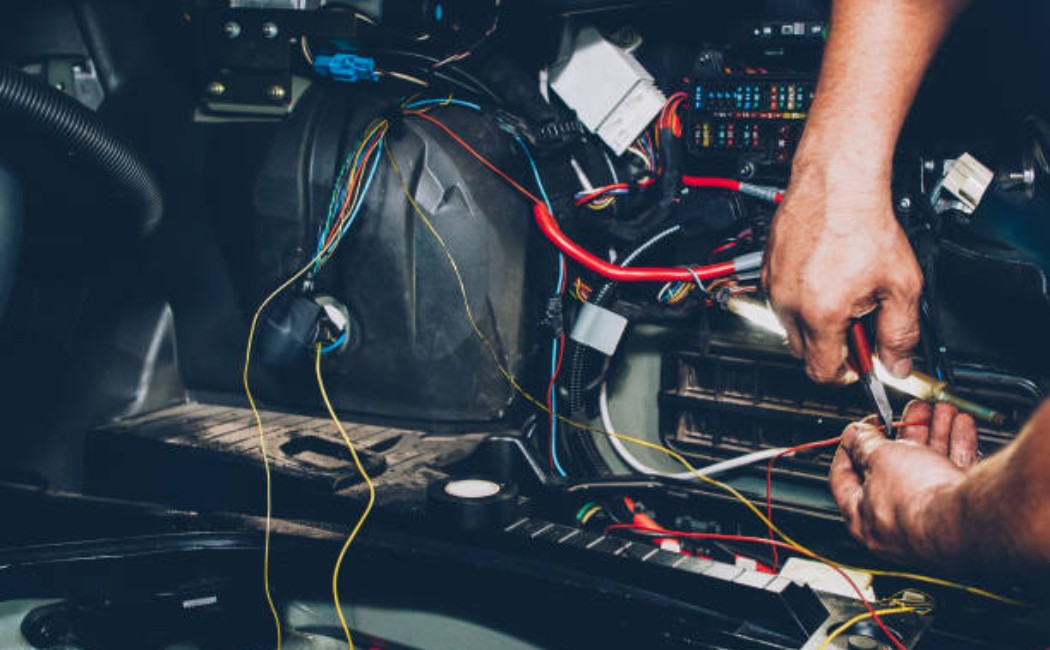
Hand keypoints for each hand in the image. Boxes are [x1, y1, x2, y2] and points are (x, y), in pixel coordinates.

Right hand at [762, 162, 922, 382]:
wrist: (837, 184)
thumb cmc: (864, 224)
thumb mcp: (902, 285)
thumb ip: (900, 333)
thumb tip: (897, 364)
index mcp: (821, 314)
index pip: (822, 371)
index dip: (846, 373)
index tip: (859, 363)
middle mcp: (789, 304)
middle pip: (804, 352)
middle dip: (831, 346)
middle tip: (858, 322)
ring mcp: (775, 285)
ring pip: (790, 325)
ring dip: (814, 321)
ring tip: (842, 291)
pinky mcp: (768, 269)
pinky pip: (781, 299)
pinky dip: (801, 298)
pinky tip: (824, 275)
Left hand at [829, 400, 977, 561]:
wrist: (970, 519)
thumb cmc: (917, 499)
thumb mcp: (879, 458)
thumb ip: (864, 444)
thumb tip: (854, 436)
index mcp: (864, 518)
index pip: (845, 479)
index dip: (850, 448)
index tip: (859, 430)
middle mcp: (896, 523)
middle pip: (894, 469)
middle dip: (905, 434)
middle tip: (910, 413)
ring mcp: (930, 520)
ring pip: (928, 467)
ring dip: (934, 433)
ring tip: (940, 411)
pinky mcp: (960, 513)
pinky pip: (954, 474)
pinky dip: (958, 446)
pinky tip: (961, 424)